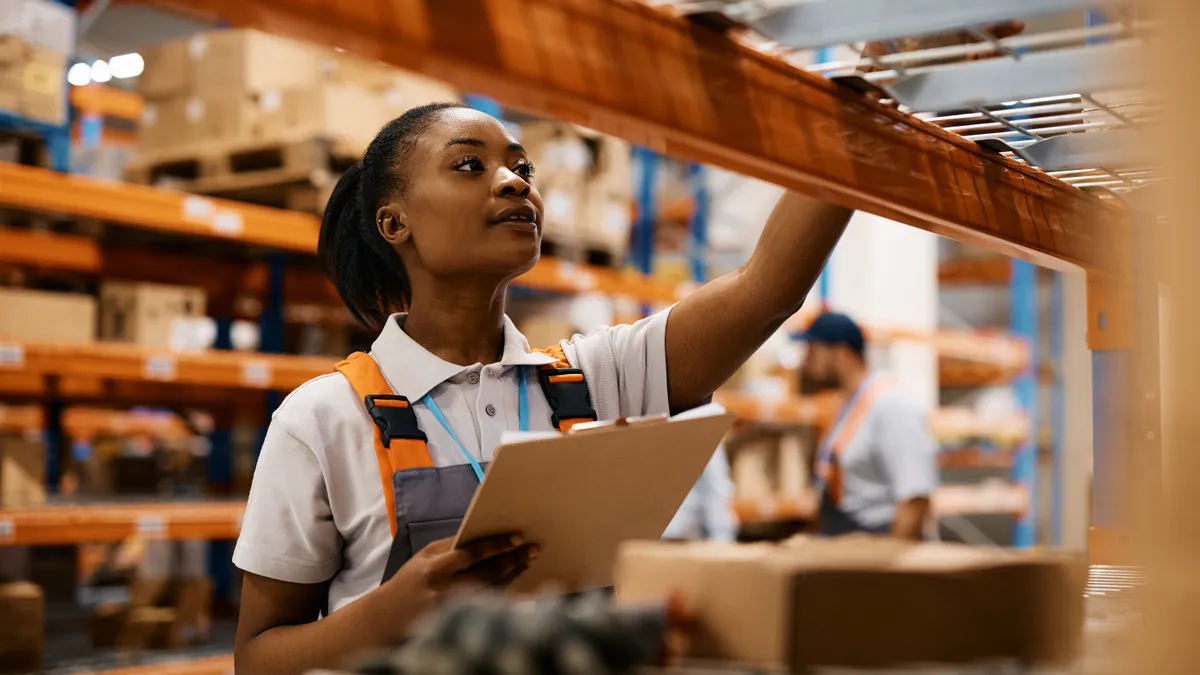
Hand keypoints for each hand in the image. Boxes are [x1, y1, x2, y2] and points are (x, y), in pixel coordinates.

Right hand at [381, 534, 537, 633]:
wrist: (387, 617)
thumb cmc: (411, 581)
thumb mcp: (425, 557)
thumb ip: (451, 546)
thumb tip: (484, 533)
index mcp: (435, 569)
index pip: (471, 554)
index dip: (496, 546)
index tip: (517, 538)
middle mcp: (444, 590)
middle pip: (487, 573)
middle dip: (513, 560)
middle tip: (533, 549)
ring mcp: (453, 609)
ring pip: (492, 590)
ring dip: (513, 574)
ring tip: (528, 561)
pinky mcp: (458, 621)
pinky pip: (489, 605)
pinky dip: (506, 593)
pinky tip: (518, 584)